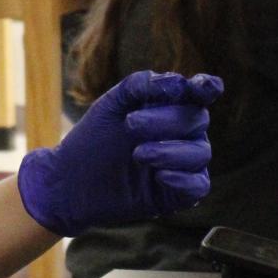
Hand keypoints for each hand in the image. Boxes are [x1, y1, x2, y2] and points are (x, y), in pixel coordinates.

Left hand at [16, 71, 222, 236]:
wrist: (71, 180)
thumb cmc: (94, 138)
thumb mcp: (111, 104)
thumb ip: (140, 86)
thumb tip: (177, 83)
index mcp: (170, 106)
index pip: (200, 93)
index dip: (206, 87)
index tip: (202, 87)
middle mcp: (183, 133)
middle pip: (197, 119)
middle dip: (166, 120)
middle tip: (130, 125)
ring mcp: (183, 164)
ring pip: (201, 152)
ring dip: (170, 151)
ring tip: (137, 154)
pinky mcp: (177, 194)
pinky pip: (198, 186)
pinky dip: (182, 179)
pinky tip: (158, 175)